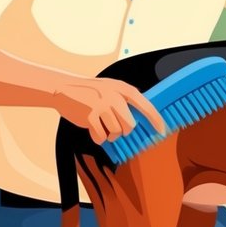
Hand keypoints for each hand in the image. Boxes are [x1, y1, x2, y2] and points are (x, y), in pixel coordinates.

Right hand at [51, 77, 166, 144]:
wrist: (63, 88)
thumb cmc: (90, 92)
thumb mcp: (110, 89)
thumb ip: (124, 102)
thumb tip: (139, 123)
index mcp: (122, 89)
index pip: (145, 105)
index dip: (155, 120)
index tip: (161, 131)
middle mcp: (115, 96)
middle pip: (130, 126)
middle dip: (123, 131)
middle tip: (113, 127)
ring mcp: (102, 105)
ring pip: (116, 132)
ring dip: (109, 134)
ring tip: (101, 125)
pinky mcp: (90, 115)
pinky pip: (101, 137)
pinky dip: (98, 137)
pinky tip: (92, 129)